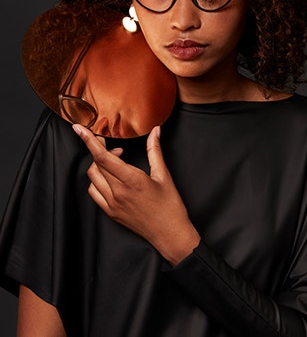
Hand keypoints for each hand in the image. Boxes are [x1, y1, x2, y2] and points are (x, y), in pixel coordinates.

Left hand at [72, 124, 200, 264]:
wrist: (170, 234)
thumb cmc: (170, 206)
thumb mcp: (164, 175)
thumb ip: (155, 150)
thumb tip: (155, 131)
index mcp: (131, 180)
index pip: (103, 157)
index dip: (89, 141)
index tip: (79, 129)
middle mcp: (118, 192)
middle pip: (96, 164)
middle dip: (99, 149)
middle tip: (111, 143)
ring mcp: (112, 204)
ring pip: (93, 178)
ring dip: (99, 165)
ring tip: (115, 161)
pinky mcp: (110, 213)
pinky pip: (94, 192)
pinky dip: (98, 181)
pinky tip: (110, 178)